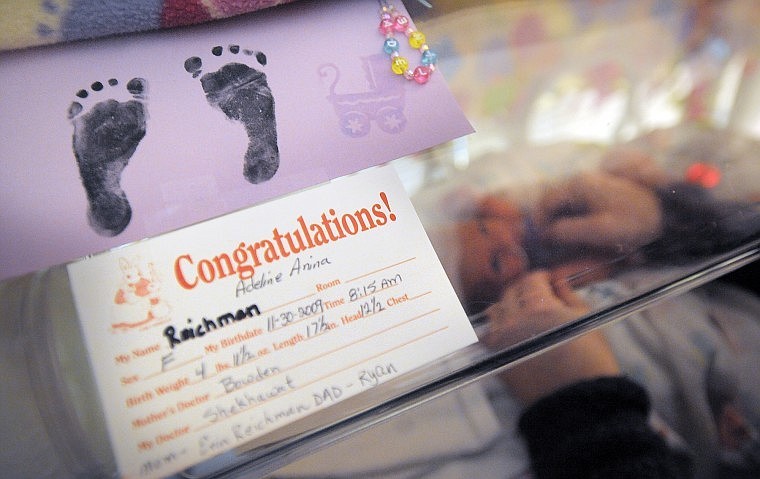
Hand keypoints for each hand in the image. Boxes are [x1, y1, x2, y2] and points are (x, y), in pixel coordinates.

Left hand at [484, 271, 619, 405]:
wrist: (577, 402)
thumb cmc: (589, 361)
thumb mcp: (585, 320)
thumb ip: (569, 296)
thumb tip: (558, 282)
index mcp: (538, 305)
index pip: (531, 280)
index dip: (540, 277)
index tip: (546, 280)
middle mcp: (514, 318)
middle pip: (510, 292)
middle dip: (523, 289)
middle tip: (534, 293)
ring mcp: (501, 338)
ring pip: (495, 311)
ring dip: (506, 306)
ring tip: (519, 311)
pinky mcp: (496, 357)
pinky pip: (487, 335)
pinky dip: (494, 329)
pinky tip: (505, 330)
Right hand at [535, 173, 662, 253]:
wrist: (665, 214)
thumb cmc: (632, 222)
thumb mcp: (598, 231)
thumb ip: (568, 231)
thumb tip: (546, 234)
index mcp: (578, 186)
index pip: (546, 202)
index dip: (539, 222)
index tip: (542, 241)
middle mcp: (581, 180)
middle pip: (553, 199)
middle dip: (547, 220)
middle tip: (549, 242)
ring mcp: (591, 183)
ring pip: (564, 201)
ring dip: (559, 219)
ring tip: (562, 239)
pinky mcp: (600, 190)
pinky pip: (576, 202)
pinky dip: (571, 216)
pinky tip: (577, 230)